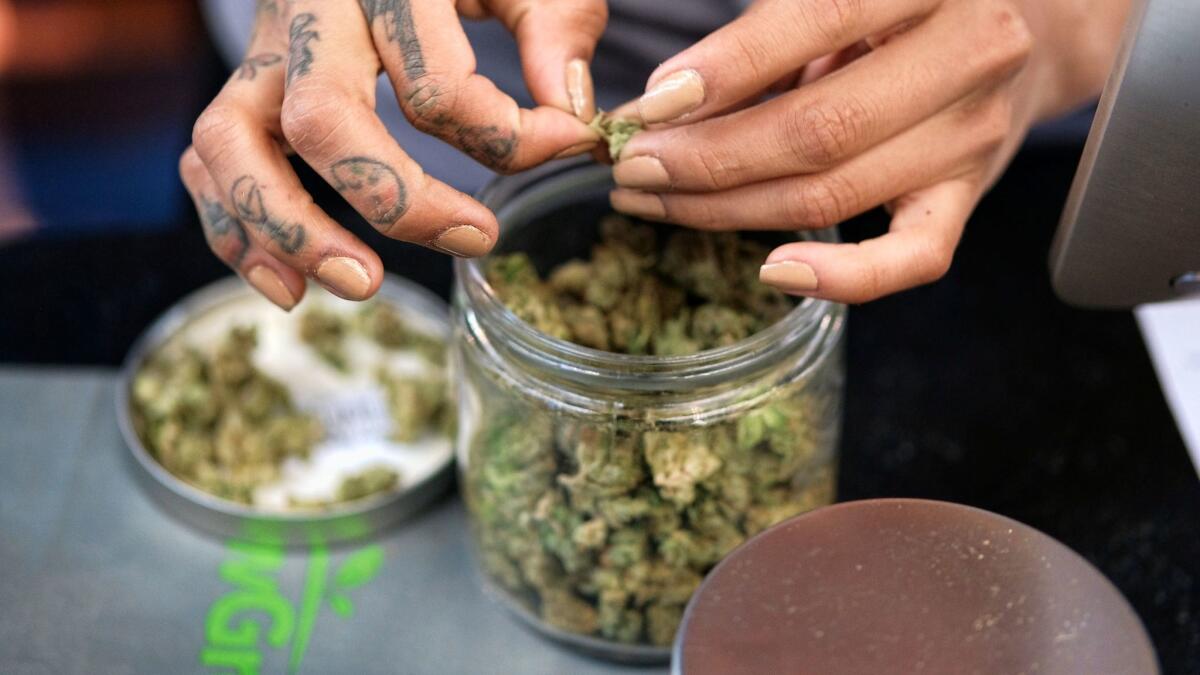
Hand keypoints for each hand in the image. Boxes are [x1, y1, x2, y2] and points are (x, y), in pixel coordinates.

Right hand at [181, 0, 604, 308]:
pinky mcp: (242, 83)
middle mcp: (309, 12)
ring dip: (288, 230)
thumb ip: (555, 22)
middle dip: (394, 201)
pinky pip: (207, 159)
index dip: (513, 138)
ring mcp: (261, 50)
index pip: (438, 88)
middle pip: (321, 121)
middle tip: (473, 241)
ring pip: (232, 143)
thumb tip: (570, 116)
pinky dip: (235, 230)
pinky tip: (289, 288)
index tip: (569, 143)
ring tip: (359, 285)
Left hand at [610, 0, 1129, 302]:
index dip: (724, 71)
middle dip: (706, 158)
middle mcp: (967, 54)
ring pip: (836, 194)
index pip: (814, 22)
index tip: (648, 107)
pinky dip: (841, 277)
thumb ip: (772, 27)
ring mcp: (972, 135)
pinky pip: (911, 259)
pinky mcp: (968, 196)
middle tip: (631, 169)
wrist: (1028, 28)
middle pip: (817, 129)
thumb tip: (669, 101)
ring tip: (657, 202)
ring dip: (729, 210)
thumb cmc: (904, 2)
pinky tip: (771, 272)